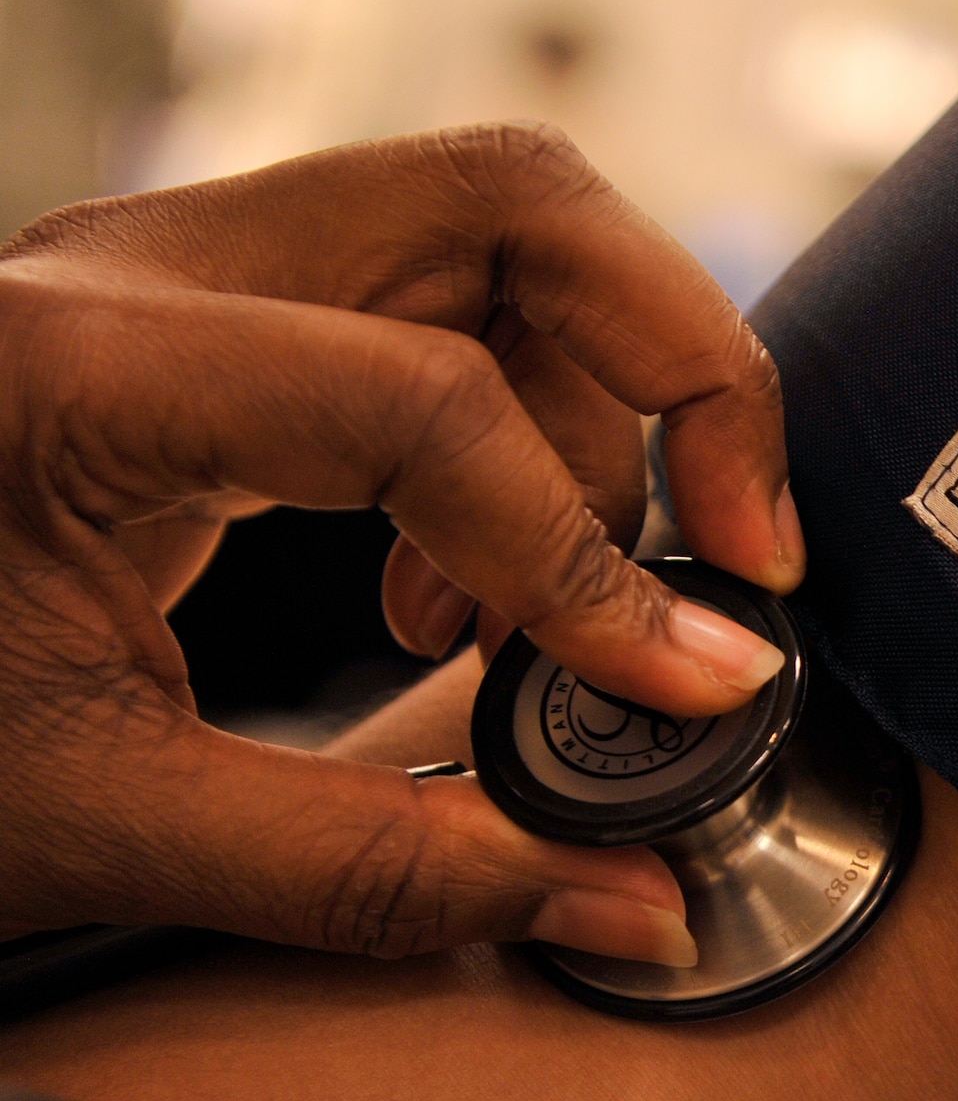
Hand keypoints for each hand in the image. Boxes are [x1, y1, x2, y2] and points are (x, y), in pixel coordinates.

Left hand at [0, 124, 805, 963]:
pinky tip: (446, 589)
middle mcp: (145, 266)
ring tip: (544, 606)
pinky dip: (515, 430)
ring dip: (598, 408)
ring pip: (501, 235)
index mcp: (79, 366)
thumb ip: (383, 875)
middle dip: (675, 366)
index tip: (689, 684)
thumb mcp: (100, 828)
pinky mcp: (217, 314)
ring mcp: (184, 269)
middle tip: (735, 537)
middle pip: (513, 200)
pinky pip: (441, 305)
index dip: (586, 559)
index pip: (424, 401)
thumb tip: (626, 901)